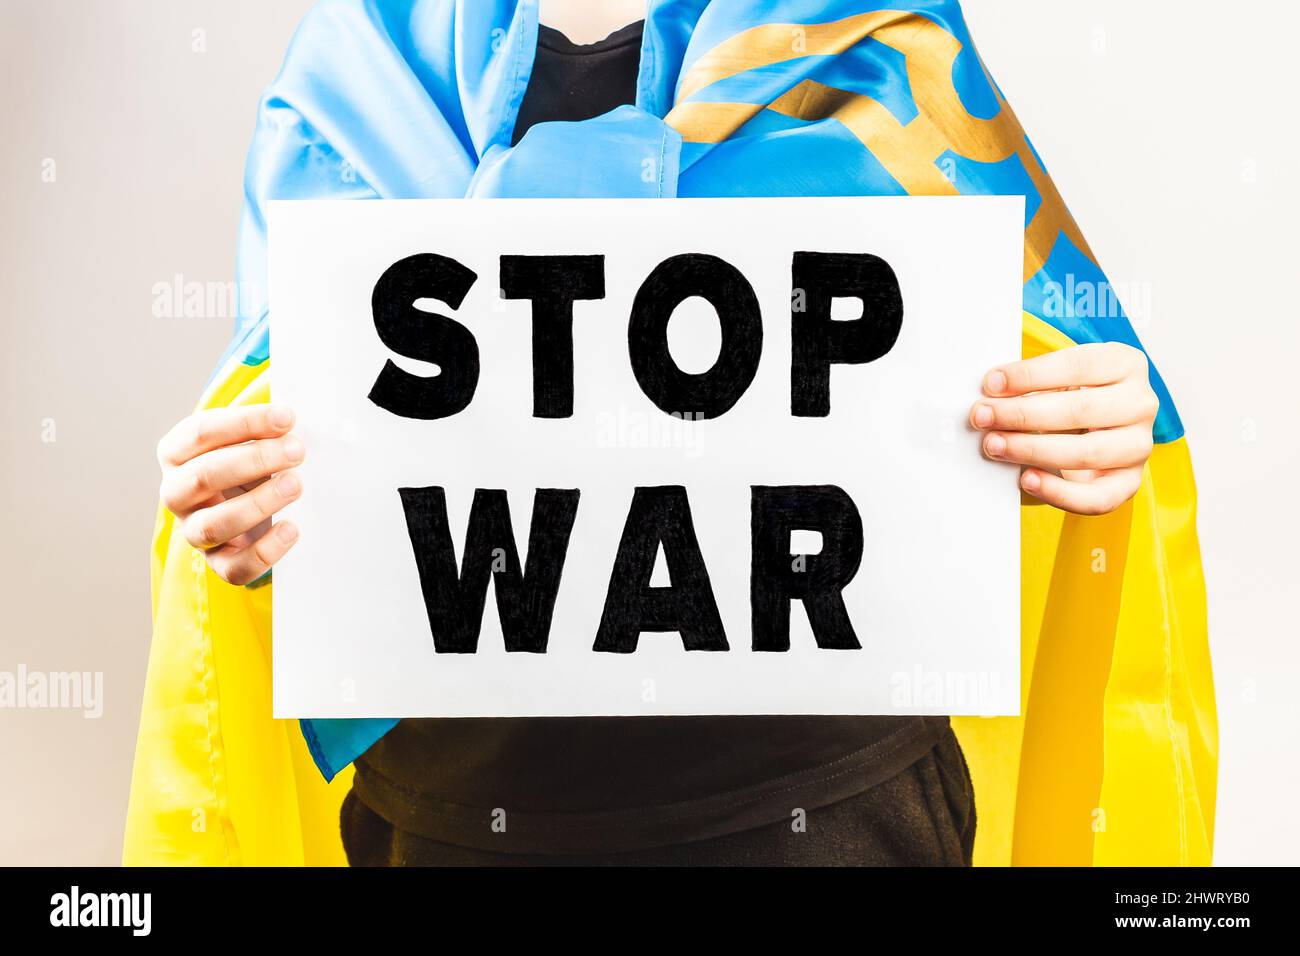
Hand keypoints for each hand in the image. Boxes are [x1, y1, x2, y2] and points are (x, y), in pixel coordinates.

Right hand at [157, 404, 303, 583]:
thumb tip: (291, 413)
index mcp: (176, 453)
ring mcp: (193, 530)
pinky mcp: (218, 563)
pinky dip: (266, 551)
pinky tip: (292, 529)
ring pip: (214, 525)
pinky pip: (235, 567)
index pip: (201, 433)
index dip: (246, 422)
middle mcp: (176, 493)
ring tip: (296, 485)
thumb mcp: (248, 439)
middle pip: (204, 476)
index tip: (287, 417)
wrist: (245, 506)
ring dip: (259, 503)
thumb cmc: (247, 464)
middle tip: (297, 451)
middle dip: (255, 460)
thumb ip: (264, 426)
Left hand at [969, 342, 1157, 515]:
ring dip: (1032, 450)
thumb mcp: (1058, 379)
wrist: (1097, 431)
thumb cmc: (1072, 396)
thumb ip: (1031, 383)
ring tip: (994, 445)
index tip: (991, 384)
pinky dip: (1057, 492)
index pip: (1077, 365)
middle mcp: (1140, 403)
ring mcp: (1139, 445)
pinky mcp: (1129, 482)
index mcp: (1125, 364)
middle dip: (1022, 414)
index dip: (1030, 375)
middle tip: (982, 416)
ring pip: (1086, 453)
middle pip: (1079, 409)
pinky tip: (1026, 479)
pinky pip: (1097, 497)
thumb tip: (988, 397)